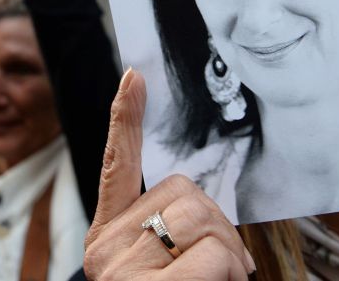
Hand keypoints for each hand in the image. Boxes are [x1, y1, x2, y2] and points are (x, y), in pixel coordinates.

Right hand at [83, 69, 255, 280]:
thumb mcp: (160, 267)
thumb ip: (168, 233)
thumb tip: (206, 215)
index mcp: (107, 237)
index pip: (116, 166)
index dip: (126, 119)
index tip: (133, 76)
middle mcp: (108, 247)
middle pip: (181, 190)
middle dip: (217, 224)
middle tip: (225, 268)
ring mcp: (124, 267)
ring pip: (201, 217)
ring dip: (230, 255)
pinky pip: (215, 254)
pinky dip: (231, 273)